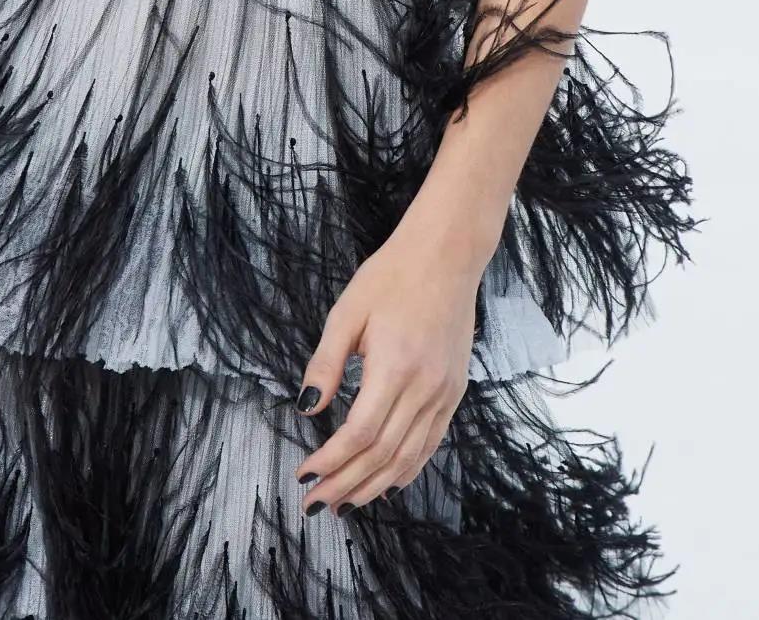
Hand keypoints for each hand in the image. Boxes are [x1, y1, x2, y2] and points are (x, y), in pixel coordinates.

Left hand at [293, 213, 485, 516]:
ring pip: (408, 457)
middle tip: (315, 502)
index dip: (330, 461)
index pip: (359, 433)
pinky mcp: (454, 392)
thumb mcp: (347, 311)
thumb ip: (326, 362)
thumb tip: (307, 407)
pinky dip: (408, 469)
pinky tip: (388, 482)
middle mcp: (424, 387)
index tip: (304, 474)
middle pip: (382, 454)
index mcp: (394, 366)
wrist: (446, 256)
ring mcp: (444, 393)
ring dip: (374, 486)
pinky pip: (431, 443)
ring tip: (344, 502)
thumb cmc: (391, 276)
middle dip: (345, 483)